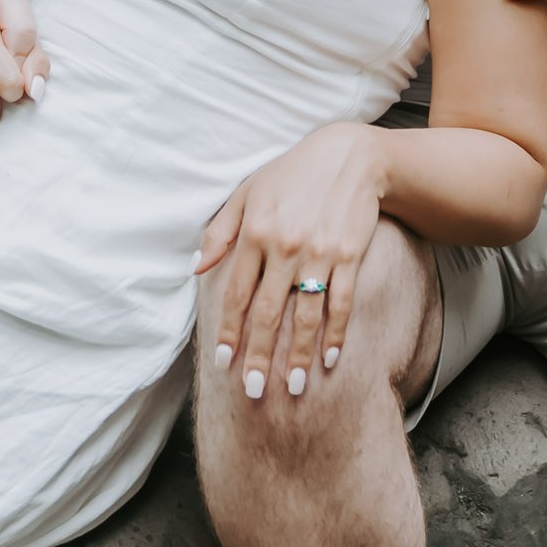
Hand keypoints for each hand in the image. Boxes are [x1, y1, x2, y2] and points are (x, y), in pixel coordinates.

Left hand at [194, 122, 383, 402]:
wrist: (349, 155)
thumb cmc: (293, 173)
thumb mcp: (248, 192)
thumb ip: (221, 231)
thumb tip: (197, 267)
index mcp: (256, 232)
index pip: (238, 293)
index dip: (230, 330)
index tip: (224, 363)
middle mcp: (285, 246)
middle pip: (268, 312)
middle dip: (260, 355)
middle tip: (254, 390)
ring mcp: (319, 252)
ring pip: (306, 314)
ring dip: (300, 355)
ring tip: (294, 388)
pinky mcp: (349, 255)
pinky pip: (341, 302)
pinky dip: (336, 333)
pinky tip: (330, 359)